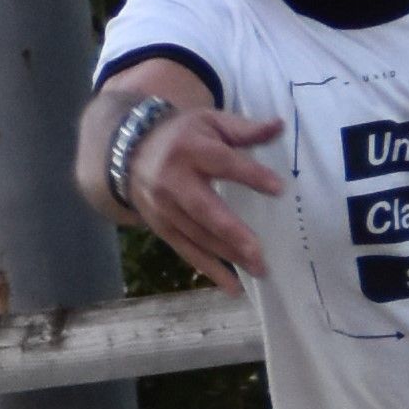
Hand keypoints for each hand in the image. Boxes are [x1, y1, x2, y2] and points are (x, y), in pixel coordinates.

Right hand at [126, 108, 283, 294]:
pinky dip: (210, 270)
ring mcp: (165, 208)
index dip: (250, 175)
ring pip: (197, 236)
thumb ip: (244, 129)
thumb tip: (279, 126)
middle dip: (231, 233)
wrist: (129, 150)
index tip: (278, 189)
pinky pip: (187, 251)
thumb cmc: (182, 135)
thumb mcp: (210, 121)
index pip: (223, 163)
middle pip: (204, 209)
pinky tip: (233, 287)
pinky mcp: (161, 227)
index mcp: (190, 149)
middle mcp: (173, 180)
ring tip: (257, 270)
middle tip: (259, 253)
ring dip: (227, 256)